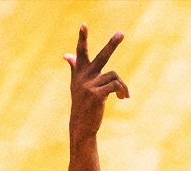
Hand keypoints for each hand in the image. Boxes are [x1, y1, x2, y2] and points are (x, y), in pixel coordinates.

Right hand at [65, 25, 127, 140]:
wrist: (81, 126)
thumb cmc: (82, 104)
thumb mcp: (77, 85)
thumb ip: (75, 68)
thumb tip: (67, 55)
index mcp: (79, 73)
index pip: (81, 52)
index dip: (82, 38)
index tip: (84, 25)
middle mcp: (83, 77)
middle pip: (101, 57)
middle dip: (112, 44)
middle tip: (121, 34)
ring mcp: (89, 85)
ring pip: (114, 75)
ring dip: (122, 85)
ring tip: (123, 95)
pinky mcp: (96, 94)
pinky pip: (115, 85)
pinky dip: (122, 90)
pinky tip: (122, 98)